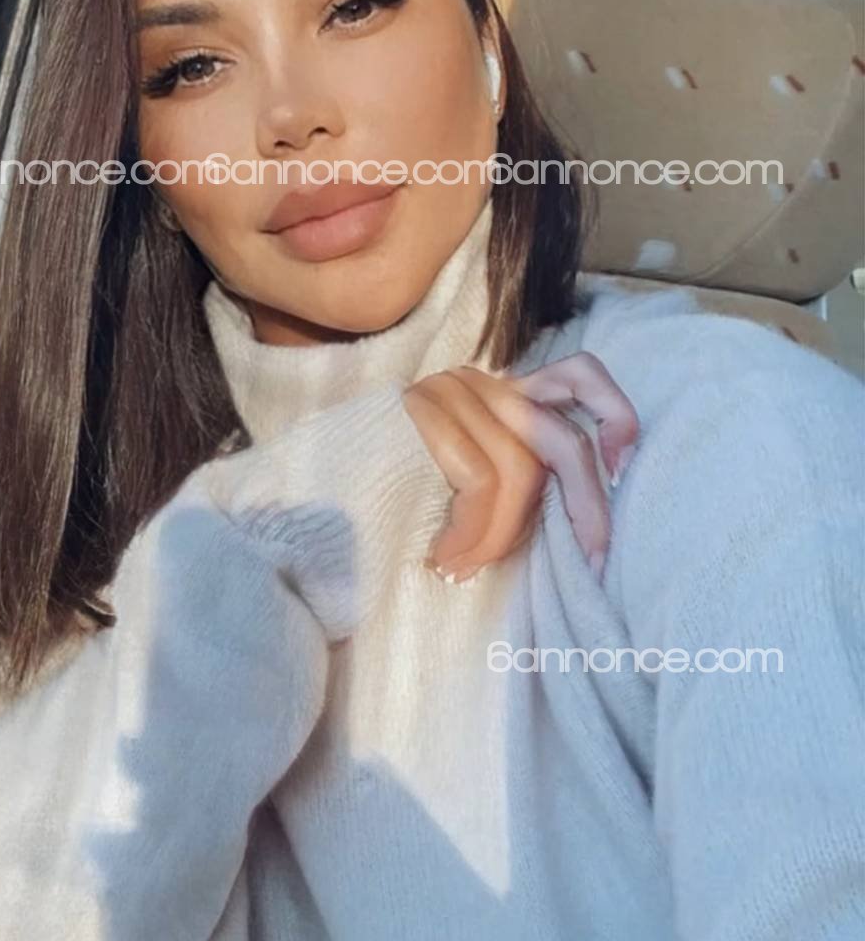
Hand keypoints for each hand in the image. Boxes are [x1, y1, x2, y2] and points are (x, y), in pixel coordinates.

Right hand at [401, 353, 638, 581]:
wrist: (317, 506)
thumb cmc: (398, 509)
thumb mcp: (476, 492)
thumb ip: (523, 478)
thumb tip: (590, 510)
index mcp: (499, 397)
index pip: (576, 375)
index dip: (612, 411)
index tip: (623, 462)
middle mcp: (479, 385)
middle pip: (559, 436)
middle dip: (585, 503)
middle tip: (594, 558)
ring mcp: (449, 396)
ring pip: (519, 472)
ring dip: (500, 537)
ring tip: (464, 565)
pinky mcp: (424, 418)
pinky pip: (481, 484)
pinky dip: (472, 534)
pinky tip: (445, 558)